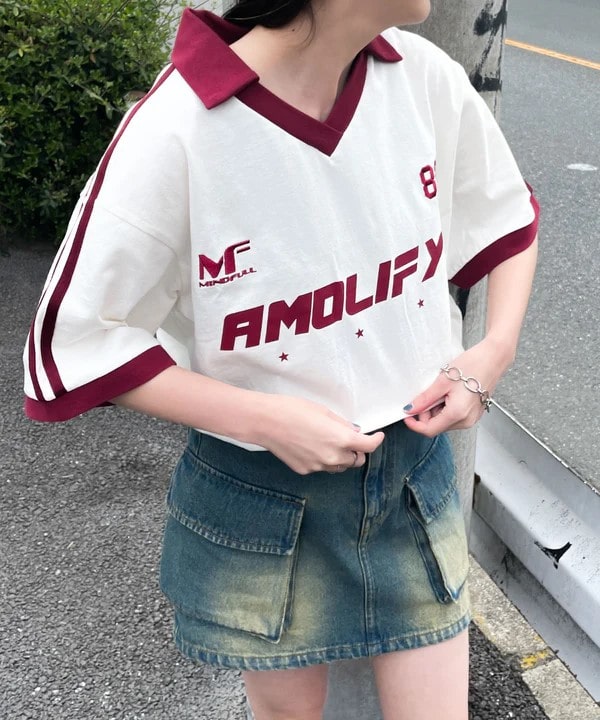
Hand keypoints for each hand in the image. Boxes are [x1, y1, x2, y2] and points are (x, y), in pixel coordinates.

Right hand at [254, 394, 384, 474]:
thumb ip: (342, 424)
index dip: (376, 441)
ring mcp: (318, 466)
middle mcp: (332, 457)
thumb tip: (354, 432)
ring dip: (342, 458)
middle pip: (356, 461)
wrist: (265, 422)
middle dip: (357, 451)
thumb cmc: (292, 410)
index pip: (368, 447)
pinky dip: (323, 460)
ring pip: (339, 467)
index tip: (377, 436)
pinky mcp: (305, 470)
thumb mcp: (323, 411)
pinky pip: (321, 467)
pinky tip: (311, 446)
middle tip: (351, 439)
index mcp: (341, 439)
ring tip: (330, 443)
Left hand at [403, 339, 508, 437]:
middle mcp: (466, 420)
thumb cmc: (472, 365)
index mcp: (457, 414)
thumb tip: (410, 409)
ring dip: (436, 410)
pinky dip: (445, 408)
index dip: (415, 424)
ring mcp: (472, 418)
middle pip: (437, 426)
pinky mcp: (474, 413)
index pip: (429, 430)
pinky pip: (454, 416)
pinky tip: (448, 393)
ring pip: (444, 421)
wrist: (493, 358)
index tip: (407, 414)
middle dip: (426, 414)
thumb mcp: (442, 381)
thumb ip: (425, 399)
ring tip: (441, 390)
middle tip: (425, 395)